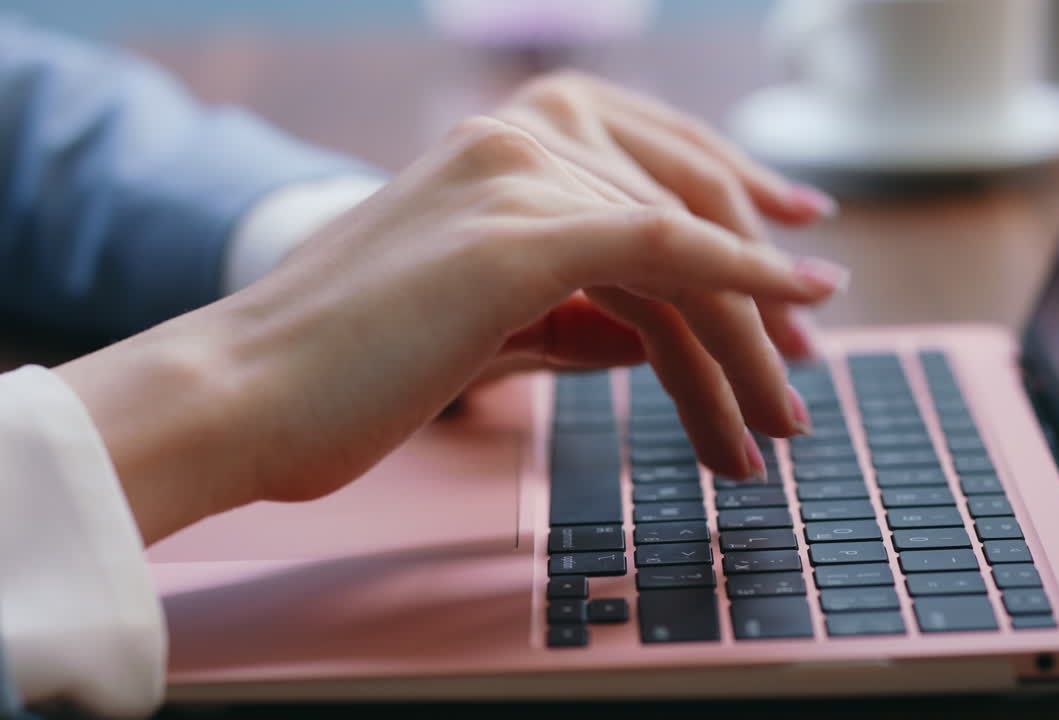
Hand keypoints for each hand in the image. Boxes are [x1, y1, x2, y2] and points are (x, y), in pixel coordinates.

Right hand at [57, 116, 846, 543]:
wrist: (244, 393)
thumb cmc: (346, 366)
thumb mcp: (479, 323)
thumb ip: (568, 316)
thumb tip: (647, 337)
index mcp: (505, 139)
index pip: (659, 160)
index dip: (743, 203)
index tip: (799, 247)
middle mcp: (521, 132)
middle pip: (687, 206)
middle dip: (756, 299)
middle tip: (802, 376)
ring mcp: (519, 174)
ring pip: (684, 249)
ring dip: (745, 344)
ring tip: (777, 423)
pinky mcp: (520, 233)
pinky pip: (667, 249)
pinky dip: (745, 282)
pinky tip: (797, 310)